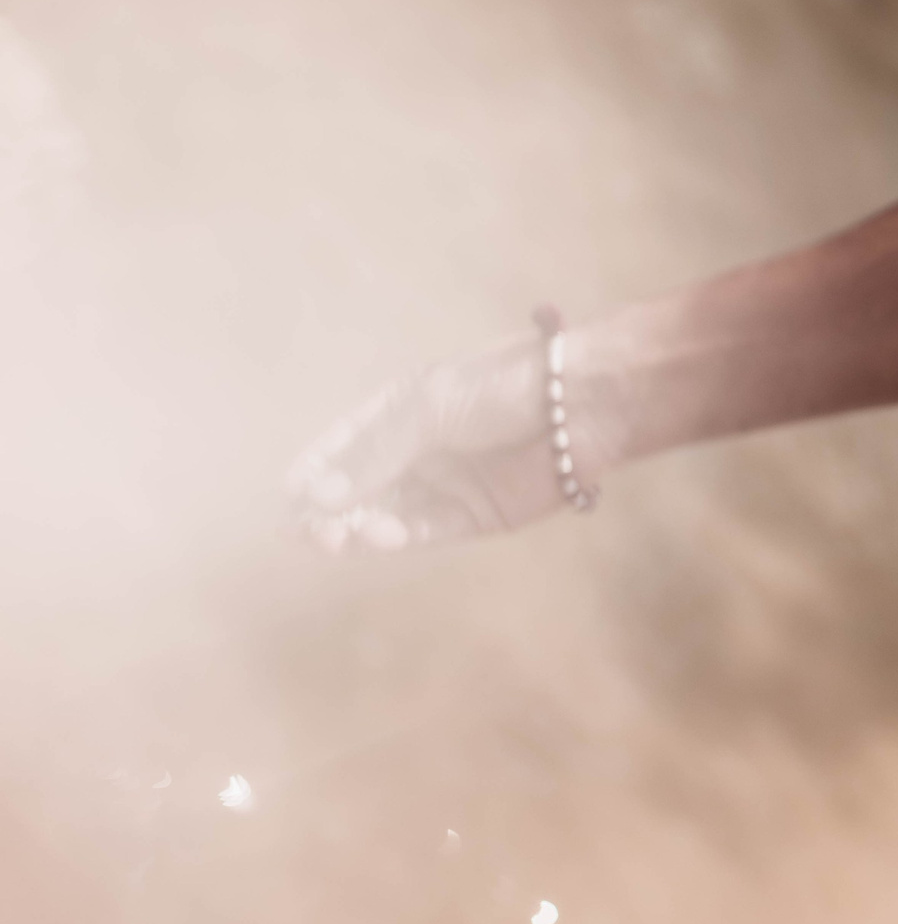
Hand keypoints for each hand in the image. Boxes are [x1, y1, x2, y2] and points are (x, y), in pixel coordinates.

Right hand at [285, 331, 621, 551]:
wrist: (582, 402)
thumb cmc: (504, 386)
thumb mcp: (429, 407)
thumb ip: (377, 452)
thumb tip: (320, 495)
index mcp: (406, 406)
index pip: (346, 441)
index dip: (316, 466)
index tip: (289, 492)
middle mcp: (422, 448)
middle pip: (362, 486)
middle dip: (330, 507)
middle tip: (307, 527)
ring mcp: (449, 483)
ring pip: (388, 513)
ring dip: (358, 527)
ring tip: (335, 534)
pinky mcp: (477, 516)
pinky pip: (426, 531)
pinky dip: (397, 537)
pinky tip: (377, 535)